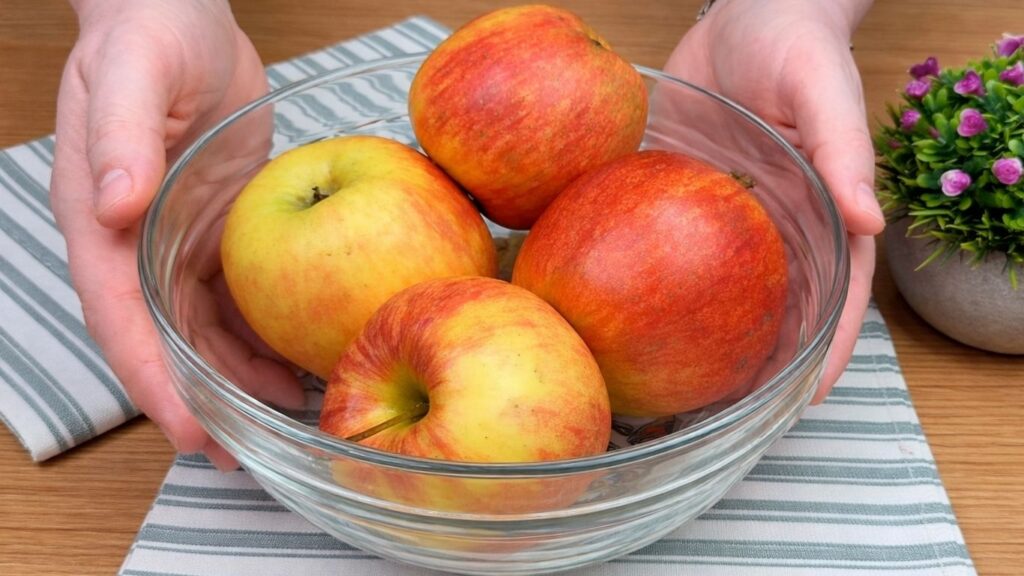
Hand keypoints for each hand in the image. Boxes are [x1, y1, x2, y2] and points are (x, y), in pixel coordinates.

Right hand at [51, 0, 303, 468]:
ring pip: (202, 326)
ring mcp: (176, 239)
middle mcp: (135, 242)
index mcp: (100, 221)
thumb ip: (122, 138)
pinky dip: (261, 330)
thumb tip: (115, 208)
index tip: (188, 431)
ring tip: (282, 413)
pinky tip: (294, 358)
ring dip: (236, 374)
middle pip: (162, 339)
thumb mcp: (133, 75)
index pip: (121, 316)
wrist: (180, 15)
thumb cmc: (147, 35)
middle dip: (196, 400)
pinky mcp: (218, 229)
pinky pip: (237, 295)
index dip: (151, 380)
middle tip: (241, 452)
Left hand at [664, 0, 882, 401]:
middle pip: (767, 306)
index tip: (802, 399)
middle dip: (752, 362)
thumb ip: (844, 151)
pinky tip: (610, 308)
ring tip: (661, 385)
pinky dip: (641, 278)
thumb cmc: (795, 42)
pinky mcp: (672, 195)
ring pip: (710, 288)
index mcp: (817, 211)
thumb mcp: (823, 88)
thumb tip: (869, 223)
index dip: (823, 349)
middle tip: (720, 413)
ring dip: (692, 335)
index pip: (831, 295)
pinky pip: (656, 241)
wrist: (741, 8)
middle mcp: (768, 226)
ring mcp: (718, 217)